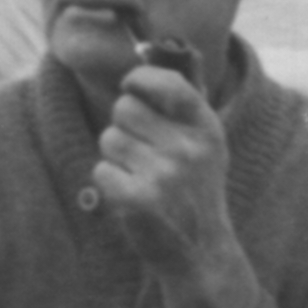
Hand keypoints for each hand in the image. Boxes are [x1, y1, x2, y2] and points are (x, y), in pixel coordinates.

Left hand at [94, 65, 261, 307]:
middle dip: (124, 128)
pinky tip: (132, 199)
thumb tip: (144, 52)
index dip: (139, 80)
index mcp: (207, 129)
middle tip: (143, 155)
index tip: (130, 86)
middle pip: (124, 108)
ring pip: (109, 139)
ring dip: (117, 158)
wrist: (201, 255)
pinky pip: (101, 170)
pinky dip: (110, 185)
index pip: (168, 84)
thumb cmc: (194, 191)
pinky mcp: (139, 201)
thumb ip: (181, 103)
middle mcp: (189, 149)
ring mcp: (165, 176)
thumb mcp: (205, 145)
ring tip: (142, 180)